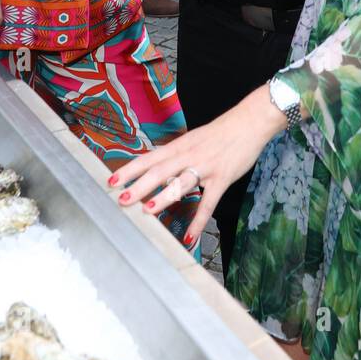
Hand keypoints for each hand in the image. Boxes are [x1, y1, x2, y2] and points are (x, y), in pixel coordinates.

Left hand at [108, 85, 285, 245]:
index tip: (111, 181)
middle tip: (120, 200)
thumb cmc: (220, 132)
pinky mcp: (222, 178)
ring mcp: (205, 167)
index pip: (148, 158)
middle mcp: (188, 155)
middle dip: (138, 186)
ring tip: (146, 211)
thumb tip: (158, 168)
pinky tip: (189, 237)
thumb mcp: (193, 140)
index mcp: (179, 146)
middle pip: (159, 171)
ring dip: (162, 197)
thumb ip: (176, 155)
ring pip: (180, 183)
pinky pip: (208, 203)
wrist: (249, 122)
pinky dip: (198, 221)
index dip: (129, 170)